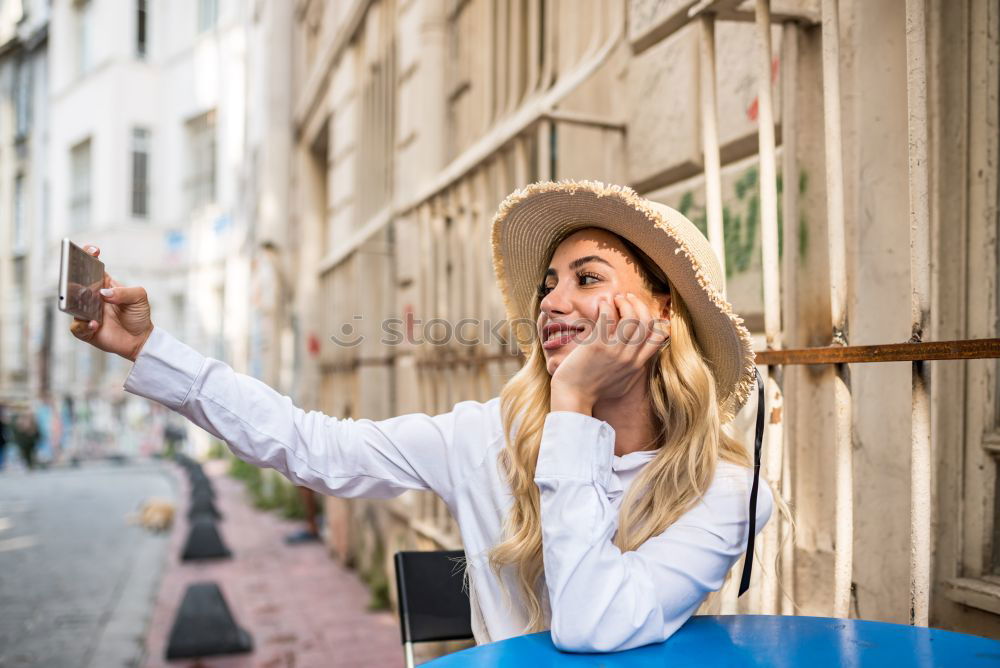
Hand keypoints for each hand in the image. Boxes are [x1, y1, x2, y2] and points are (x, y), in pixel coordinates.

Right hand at [69, 244, 153, 361]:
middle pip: (74, 283)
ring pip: (71, 304)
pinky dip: (83, 325)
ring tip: (86, 304)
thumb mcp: (139, 298)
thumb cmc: (138, 314)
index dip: (88, 255)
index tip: (94, 251)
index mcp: (103, 284)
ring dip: (75, 302)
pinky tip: (94, 324)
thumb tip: (104, 294)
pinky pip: (77, 327)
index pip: (91, 265)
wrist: (139, 339)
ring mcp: (85, 312)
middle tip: (75, 276)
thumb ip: (125, 292)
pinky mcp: (85, 330)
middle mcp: (90, 296)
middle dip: (72, 277)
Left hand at [549, 293, 668, 413]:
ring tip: (616, 299)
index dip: (654, 319)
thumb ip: (634, 370)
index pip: (657, 337)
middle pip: (645, 322)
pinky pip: (607, 318)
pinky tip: (603, 303)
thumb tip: (642, 359)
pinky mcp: (597, 345)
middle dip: (638, 305)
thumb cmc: (595, 391)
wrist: (573, 396)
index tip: (642, 312)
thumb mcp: (623, 384)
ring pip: (630, 318)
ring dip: (624, 303)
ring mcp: (614, 351)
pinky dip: (607, 306)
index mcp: (637, 365)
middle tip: (627, 298)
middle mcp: (629, 357)